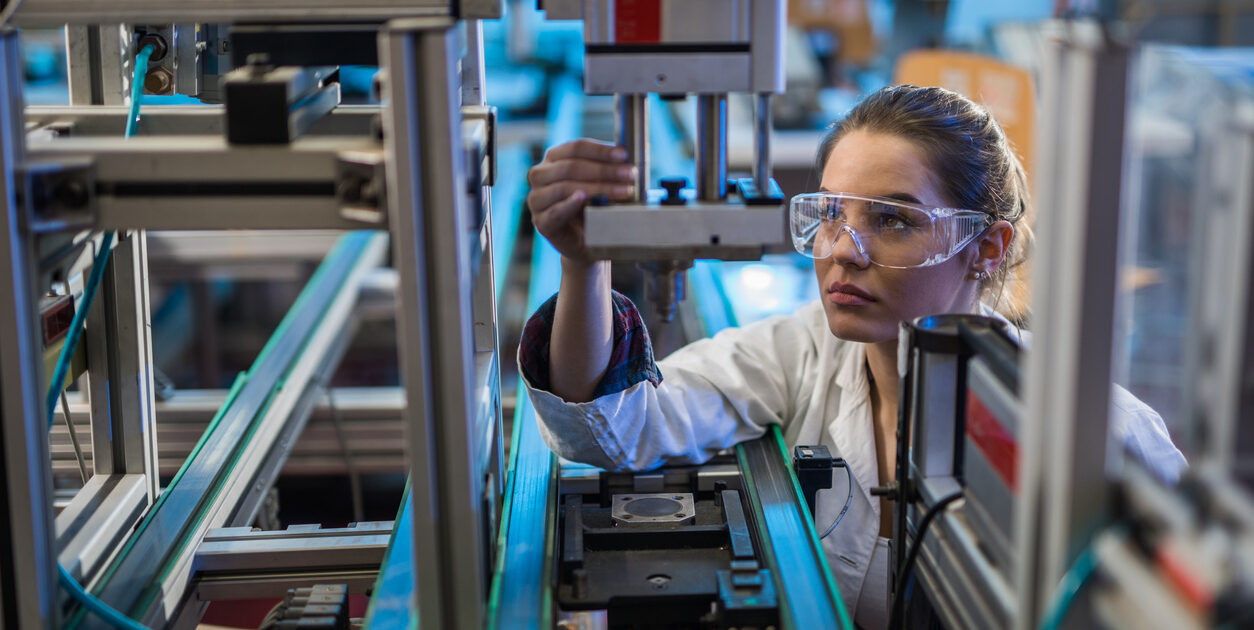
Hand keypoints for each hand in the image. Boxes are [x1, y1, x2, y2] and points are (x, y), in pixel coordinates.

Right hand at [526, 139, 637, 263]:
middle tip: (630, 175)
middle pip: (571, 166)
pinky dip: (569, 204)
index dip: (601, 150)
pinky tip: (583, 199)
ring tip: (623, 191)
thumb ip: (613, 167)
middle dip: (604, 170)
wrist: (589, 242)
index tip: (624, 155)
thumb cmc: (595, 207)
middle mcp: (541, 175)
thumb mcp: (603, 183)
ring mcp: (537, 198)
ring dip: (597, 187)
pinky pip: (554, 211)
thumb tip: (640, 149)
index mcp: (554, 159)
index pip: (576, 148)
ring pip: (564, 186)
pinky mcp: (541, 221)